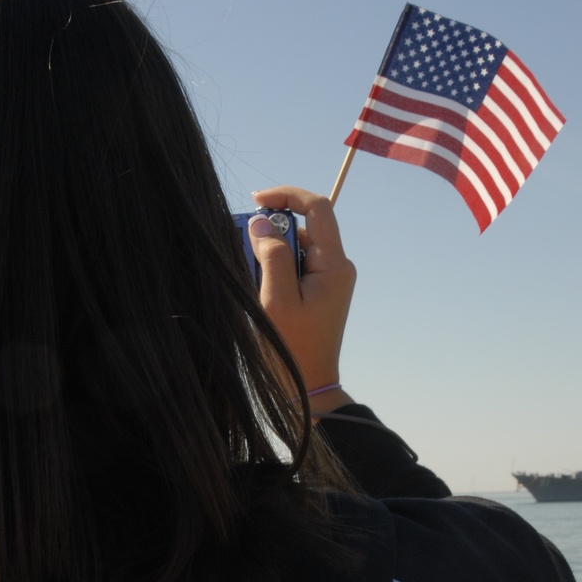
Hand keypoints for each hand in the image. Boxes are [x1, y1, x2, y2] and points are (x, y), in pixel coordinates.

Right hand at [249, 186, 355, 415]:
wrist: (308, 386)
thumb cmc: (292, 347)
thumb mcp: (276, 299)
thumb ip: (272, 255)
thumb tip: (262, 222)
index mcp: (334, 265)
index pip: (318, 207)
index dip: (287, 195)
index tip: (256, 200)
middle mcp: (337, 267)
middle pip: (305, 225)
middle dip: (273, 228)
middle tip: (244, 247)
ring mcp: (330, 279)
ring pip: (298, 245)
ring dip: (271, 250)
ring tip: (252, 277)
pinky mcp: (320, 291)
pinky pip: (297, 264)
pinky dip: (276, 266)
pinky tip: (260, 287)